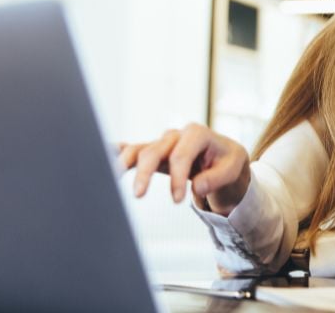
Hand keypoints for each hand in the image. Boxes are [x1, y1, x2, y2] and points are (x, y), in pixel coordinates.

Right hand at [116, 123, 250, 213]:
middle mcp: (176, 135)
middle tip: (138, 196)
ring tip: (110, 178)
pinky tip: (101, 155)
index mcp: (197, 134)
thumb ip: (217, 178)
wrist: (223, 157)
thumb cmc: (228, 161)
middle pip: (154, 150)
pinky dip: (116, 152)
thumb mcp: (233, 169)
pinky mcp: (153, 153)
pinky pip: (132, 150)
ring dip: (123, 163)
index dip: (177, 177)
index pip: (181, 155)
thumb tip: (197, 187)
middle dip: (144, 172)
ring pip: (138, 149)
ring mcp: (162, 143)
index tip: (177, 200)